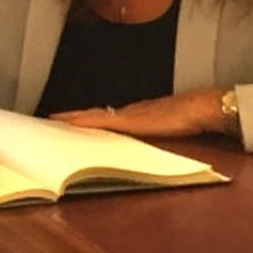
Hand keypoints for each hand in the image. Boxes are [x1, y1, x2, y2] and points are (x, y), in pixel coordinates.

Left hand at [51, 88, 226, 139]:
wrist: (200, 108)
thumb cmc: (191, 118)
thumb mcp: (170, 130)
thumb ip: (158, 135)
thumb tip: (152, 145)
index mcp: (138, 115)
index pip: (107, 116)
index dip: (88, 118)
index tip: (72, 121)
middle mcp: (129, 112)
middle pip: (95, 114)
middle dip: (74, 117)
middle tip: (52, 119)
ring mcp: (128, 115)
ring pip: (94, 116)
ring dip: (74, 118)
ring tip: (55, 120)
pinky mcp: (130, 121)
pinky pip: (101, 121)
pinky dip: (85, 121)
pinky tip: (71, 123)